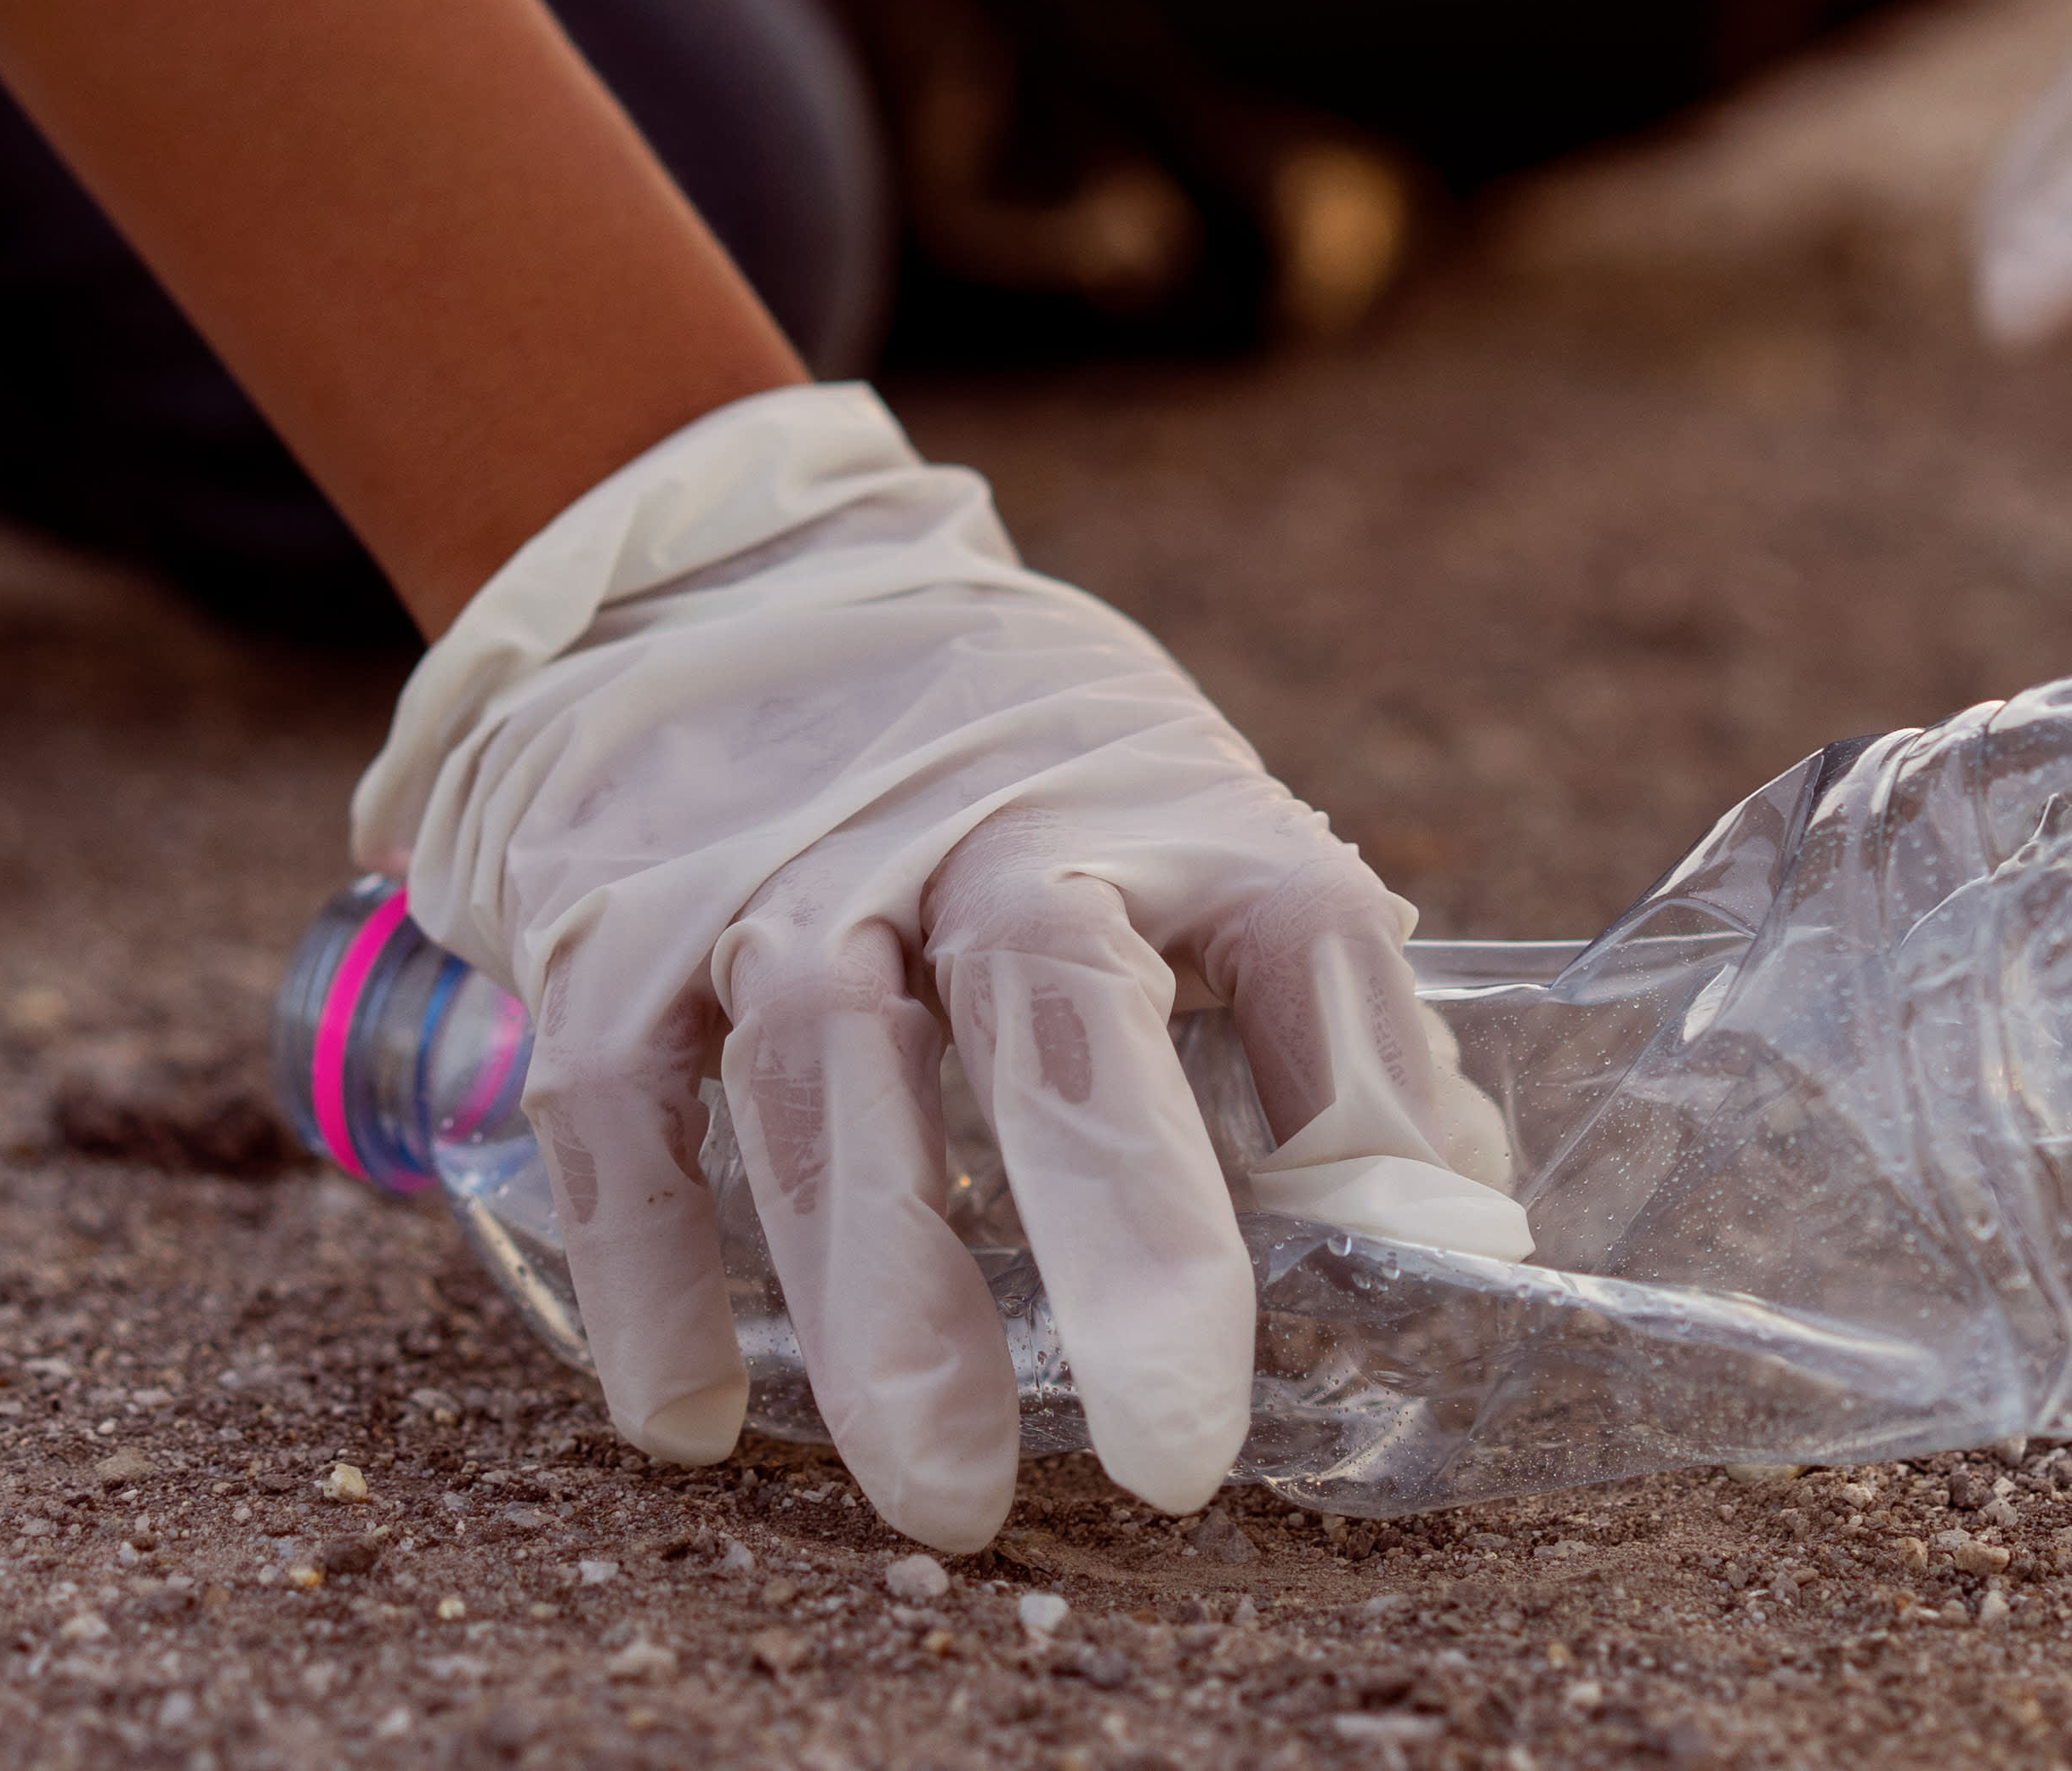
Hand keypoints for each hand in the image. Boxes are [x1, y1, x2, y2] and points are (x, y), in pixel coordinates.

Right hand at [356, 384, 1524, 1552]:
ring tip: (946, 1491)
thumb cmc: (1005, 762)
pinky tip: (690, 1417)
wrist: (722, 579)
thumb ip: (1302, 1011)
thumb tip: (1457, 1229)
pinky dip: (651, 1265)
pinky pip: (622, 1102)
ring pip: (824, 1065)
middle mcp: (972, 817)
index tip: (1396, 1299)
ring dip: (882, 1293)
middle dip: (1119, 1225)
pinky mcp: (614, 921)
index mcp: (1154, 796)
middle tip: (1174, 1451)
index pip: (1295, 927)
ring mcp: (781, 866)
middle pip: (1053, 997)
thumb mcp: (1180, 820)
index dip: (1362, 1106)